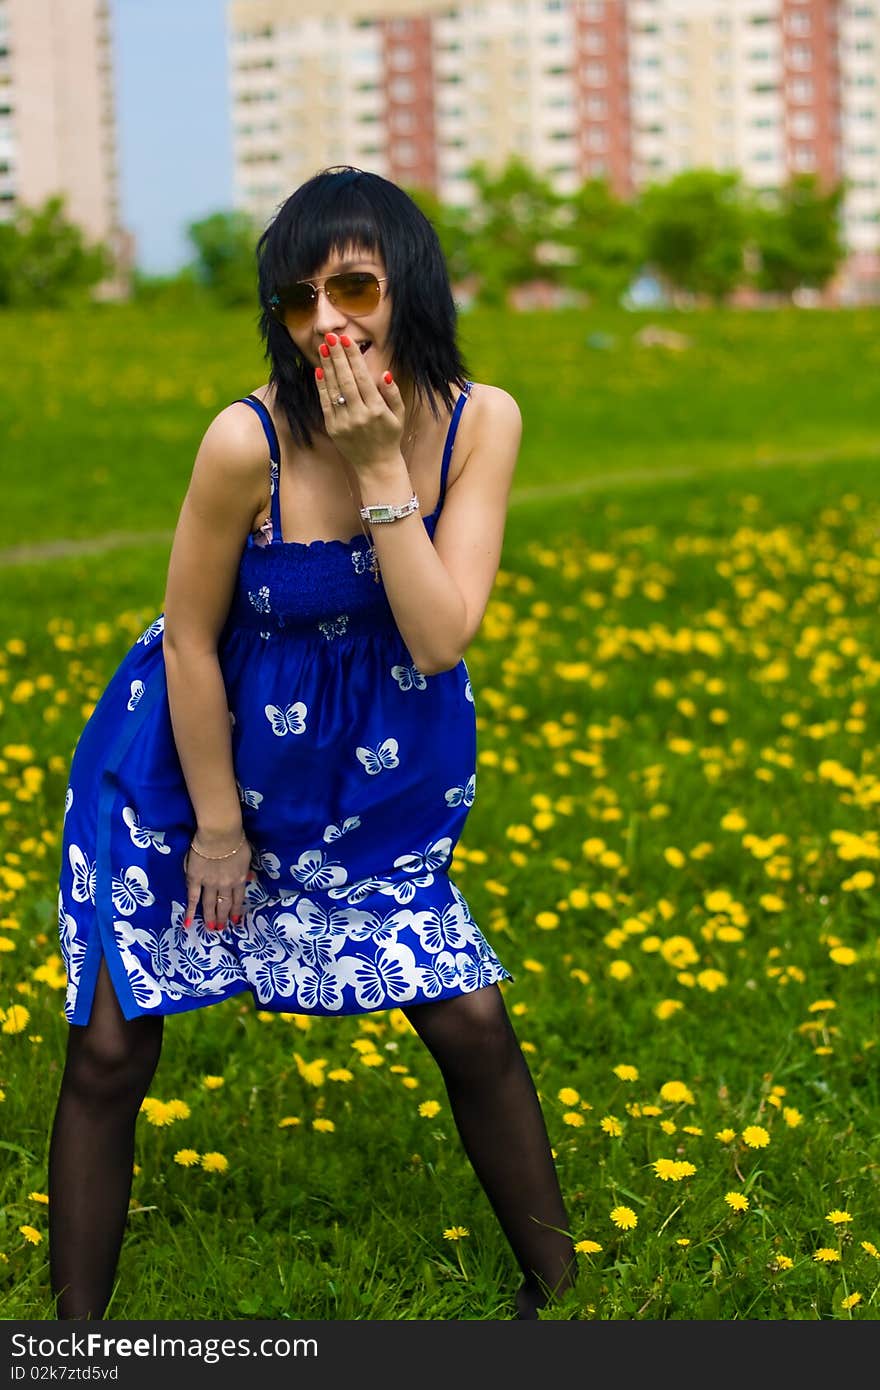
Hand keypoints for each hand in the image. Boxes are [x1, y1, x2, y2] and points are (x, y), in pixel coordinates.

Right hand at [183, 838, 253, 932]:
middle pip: (224, 904)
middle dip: (223, 917)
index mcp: (239, 879)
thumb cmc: (235, 839)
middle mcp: (225, 885)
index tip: (236, 920)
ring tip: (211, 928)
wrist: (220, 834)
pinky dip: (191, 911)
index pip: (238, 899)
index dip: (236, 910)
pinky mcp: (195, 879)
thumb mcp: (247, 856)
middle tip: (221, 928)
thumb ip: (246, 870)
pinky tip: (188, 923)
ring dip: (210, 917)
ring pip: (209, 904)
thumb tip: (251, 879)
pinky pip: (192, 898)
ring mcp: (209, 883)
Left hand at [315, 333, 405, 472]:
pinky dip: (322, 387)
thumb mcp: (399, 415)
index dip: (353, 358)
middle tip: (330, 337)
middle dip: (337, 357)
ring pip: (334, 389)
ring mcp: (344, 422)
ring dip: (327, 367)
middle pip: (346, 380)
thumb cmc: (389, 436)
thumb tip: (384, 374)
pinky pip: (326, 404)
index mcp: (377, 409)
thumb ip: (393, 394)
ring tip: (323, 348)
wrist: (376, 465)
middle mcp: (360, 415)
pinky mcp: (333, 428)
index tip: (346, 340)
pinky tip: (319, 371)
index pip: (362, 378)